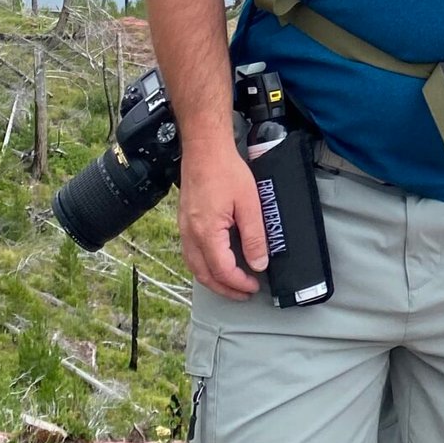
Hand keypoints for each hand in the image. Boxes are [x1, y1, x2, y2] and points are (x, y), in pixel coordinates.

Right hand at [178, 139, 267, 298]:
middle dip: (225, 289)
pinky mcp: (184, 222)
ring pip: (195, 267)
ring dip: (213, 280)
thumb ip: (255, 237)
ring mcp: (184, 229)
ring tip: (231, 284)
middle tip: (244, 293)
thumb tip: (258, 263)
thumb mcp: (250, 204)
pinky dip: (204, 266)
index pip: (223, 270)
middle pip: (205, 275)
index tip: (254, 286)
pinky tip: (216, 263)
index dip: (239, 283)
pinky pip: (191, 254)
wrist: (204, 149)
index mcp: (207, 233)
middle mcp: (191, 235)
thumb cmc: (226, 171)